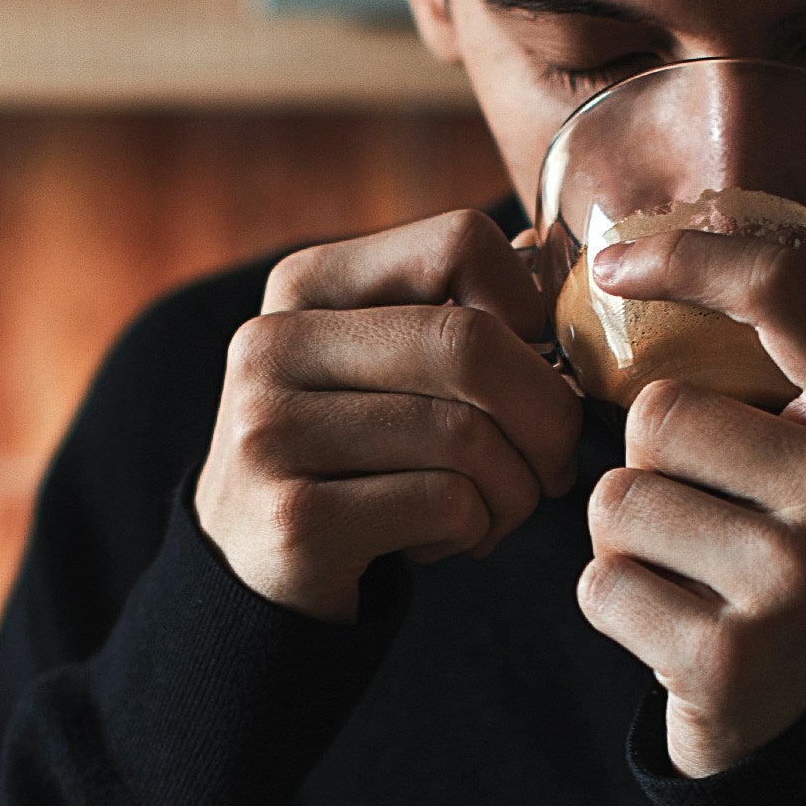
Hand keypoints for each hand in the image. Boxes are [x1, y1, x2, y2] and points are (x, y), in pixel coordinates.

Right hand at [196, 209, 581, 622]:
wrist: (249, 563)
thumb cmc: (349, 452)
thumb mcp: (380, 362)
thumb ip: (455, 303)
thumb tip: (546, 246)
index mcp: (306, 283)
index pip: (460, 243)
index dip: (530, 308)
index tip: (538, 368)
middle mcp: (274, 344)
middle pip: (470, 344)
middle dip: (547, 413)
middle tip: (555, 462)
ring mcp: (271, 431)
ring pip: (467, 436)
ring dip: (514, 489)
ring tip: (493, 509)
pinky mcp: (295, 519)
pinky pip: (446, 504)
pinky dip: (474, 528)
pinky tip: (445, 540)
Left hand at [577, 233, 805, 777]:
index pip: (781, 291)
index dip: (686, 257)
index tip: (614, 265)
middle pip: (658, 412)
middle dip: (653, 463)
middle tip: (712, 513)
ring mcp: (795, 583)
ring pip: (617, 498)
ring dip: (627, 537)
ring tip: (692, 566)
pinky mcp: (727, 659)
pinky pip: (599, 584)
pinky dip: (615, 603)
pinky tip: (672, 623)